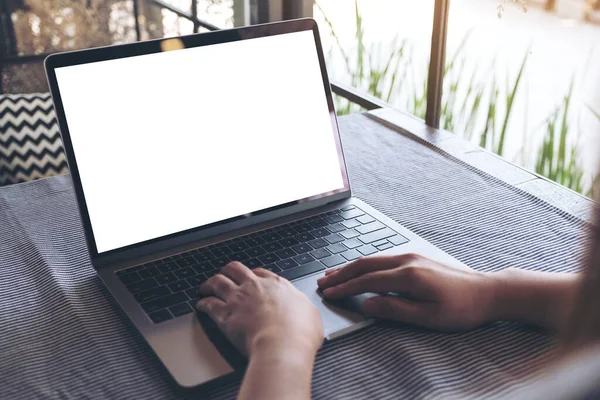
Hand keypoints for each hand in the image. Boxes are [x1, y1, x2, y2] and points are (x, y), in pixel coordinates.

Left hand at [196, 262, 323, 356]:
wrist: (282, 344)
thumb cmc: (299, 333)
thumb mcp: (310, 314)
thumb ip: (302, 309)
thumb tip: (304, 312)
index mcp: (277, 285)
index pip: (261, 273)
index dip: (253, 275)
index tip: (250, 278)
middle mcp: (255, 286)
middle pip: (235, 268)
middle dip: (228, 271)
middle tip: (225, 275)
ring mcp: (238, 298)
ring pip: (218, 281)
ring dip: (210, 283)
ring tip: (206, 287)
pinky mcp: (225, 314)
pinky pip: (209, 304)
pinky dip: (203, 303)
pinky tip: (200, 305)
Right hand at [317, 254, 495, 330]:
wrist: (487, 291)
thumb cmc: (461, 308)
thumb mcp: (427, 317)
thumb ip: (394, 309)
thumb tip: (367, 304)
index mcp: (408, 275)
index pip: (367, 281)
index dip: (345, 288)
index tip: (328, 294)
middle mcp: (406, 260)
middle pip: (365, 264)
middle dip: (341, 274)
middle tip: (322, 282)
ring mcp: (411, 256)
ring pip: (372, 259)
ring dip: (351, 267)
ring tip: (333, 275)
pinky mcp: (416, 258)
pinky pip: (382, 259)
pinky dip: (365, 265)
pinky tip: (360, 270)